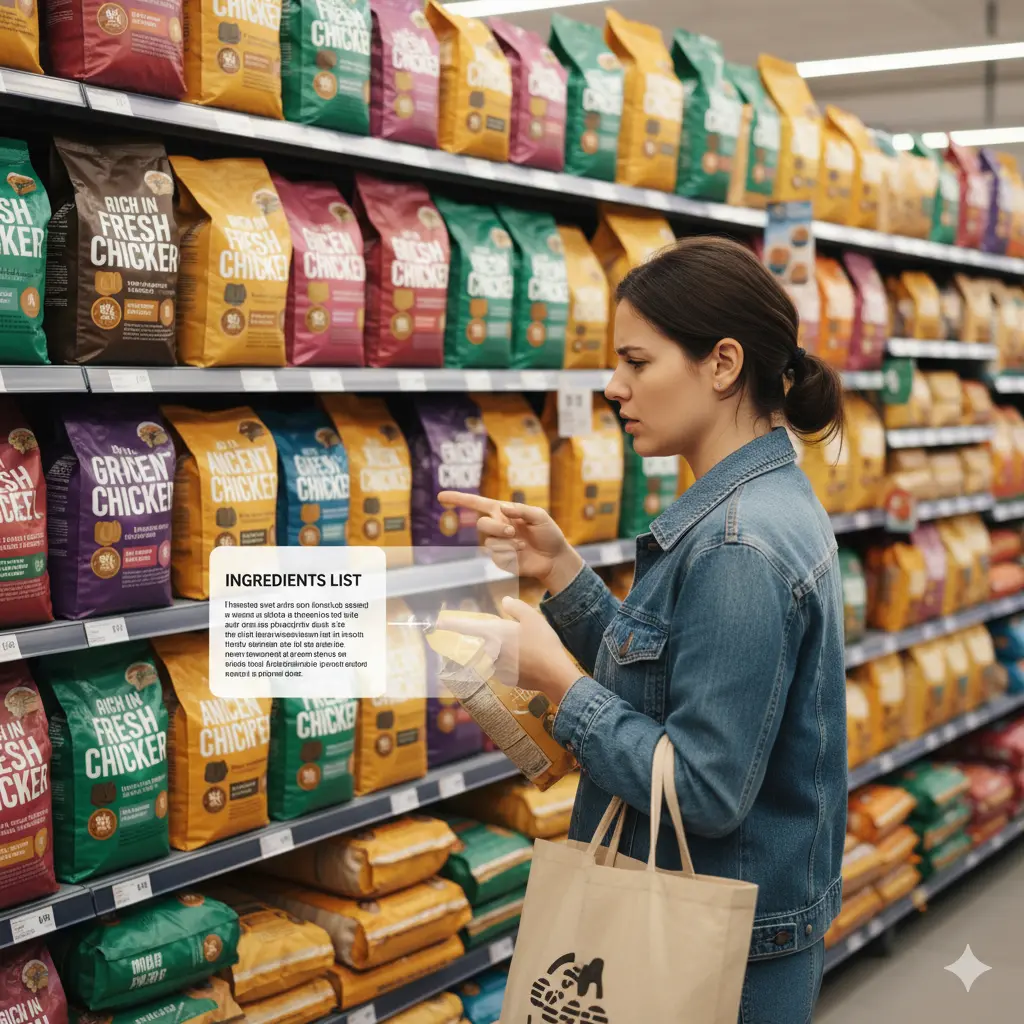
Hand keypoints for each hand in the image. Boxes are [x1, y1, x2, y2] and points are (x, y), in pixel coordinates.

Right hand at [436, 491, 582, 591]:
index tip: (441, 496)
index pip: (476, 504)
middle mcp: (497, 527)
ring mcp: (497, 544)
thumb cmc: (548, 534)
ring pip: (488, 542)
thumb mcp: (539, 516)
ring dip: (506, 542)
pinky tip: (521, 553)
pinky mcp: (500, 560)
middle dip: (496, 528)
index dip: (458, 499)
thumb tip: (501, 508)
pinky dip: (510, 553)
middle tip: (513, 532)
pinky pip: (496, 555)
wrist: (554, 558)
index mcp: (502, 513)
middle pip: (481, 525)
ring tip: (522, 544)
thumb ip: (521, 510)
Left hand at [437, 597, 581, 703]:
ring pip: (495, 656)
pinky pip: (505, 667)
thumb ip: (516, 608)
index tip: (438, 623)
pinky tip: (529, 662)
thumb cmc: (542, 643)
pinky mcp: (506, 679)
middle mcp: (491, 651)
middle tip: (516, 637)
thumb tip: (505, 602)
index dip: (451, 624)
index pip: (468, 627)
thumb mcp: (533, 617)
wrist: (554, 674)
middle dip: (493, 640)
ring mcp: (497, 667)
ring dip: (504, 653)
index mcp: (495, 633)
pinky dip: (513, 664)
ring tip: (527, 650)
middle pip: (484, 644)